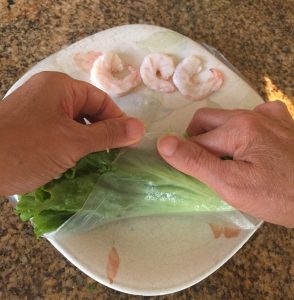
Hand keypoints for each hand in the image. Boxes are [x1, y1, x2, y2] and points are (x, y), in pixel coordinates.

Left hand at [0, 72, 144, 195]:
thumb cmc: (25, 149)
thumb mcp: (72, 142)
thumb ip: (108, 134)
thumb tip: (140, 128)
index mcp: (60, 86)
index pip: (100, 100)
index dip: (117, 120)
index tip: (129, 142)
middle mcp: (48, 93)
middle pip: (87, 110)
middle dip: (101, 132)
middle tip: (112, 155)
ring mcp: (36, 110)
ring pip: (73, 123)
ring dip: (86, 141)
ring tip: (94, 161)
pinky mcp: (28, 126)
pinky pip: (58, 131)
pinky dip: (69, 145)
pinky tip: (72, 162)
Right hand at [157, 101, 293, 226]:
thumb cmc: (279, 196)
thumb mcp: (231, 185)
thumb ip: (195, 162)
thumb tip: (162, 142)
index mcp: (238, 126)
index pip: (195, 139)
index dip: (192, 159)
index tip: (201, 176)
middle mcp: (252, 112)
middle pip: (206, 120)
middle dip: (200, 142)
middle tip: (211, 168)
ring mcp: (270, 114)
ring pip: (226, 119)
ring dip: (220, 138)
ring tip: (232, 163)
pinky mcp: (282, 120)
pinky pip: (249, 117)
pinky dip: (241, 131)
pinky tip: (252, 148)